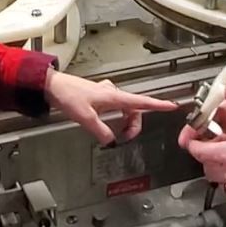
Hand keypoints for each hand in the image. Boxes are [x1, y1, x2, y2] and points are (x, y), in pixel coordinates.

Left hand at [45, 70, 178, 144]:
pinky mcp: (100, 96)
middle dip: (134, 125)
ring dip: (125, 122)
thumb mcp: (85, 117)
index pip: (141, 101)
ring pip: (125, 109)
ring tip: (118, 134)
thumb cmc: (68, 94)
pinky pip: (115, 108)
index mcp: (113, 96)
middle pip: (134, 110)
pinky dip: (116, 117)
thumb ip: (100, 131)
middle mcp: (112, 93)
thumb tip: (111, 141)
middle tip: (128, 138)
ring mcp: (106, 94)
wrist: (53, 85)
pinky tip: (106, 124)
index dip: (158, 105)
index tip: (171, 106)